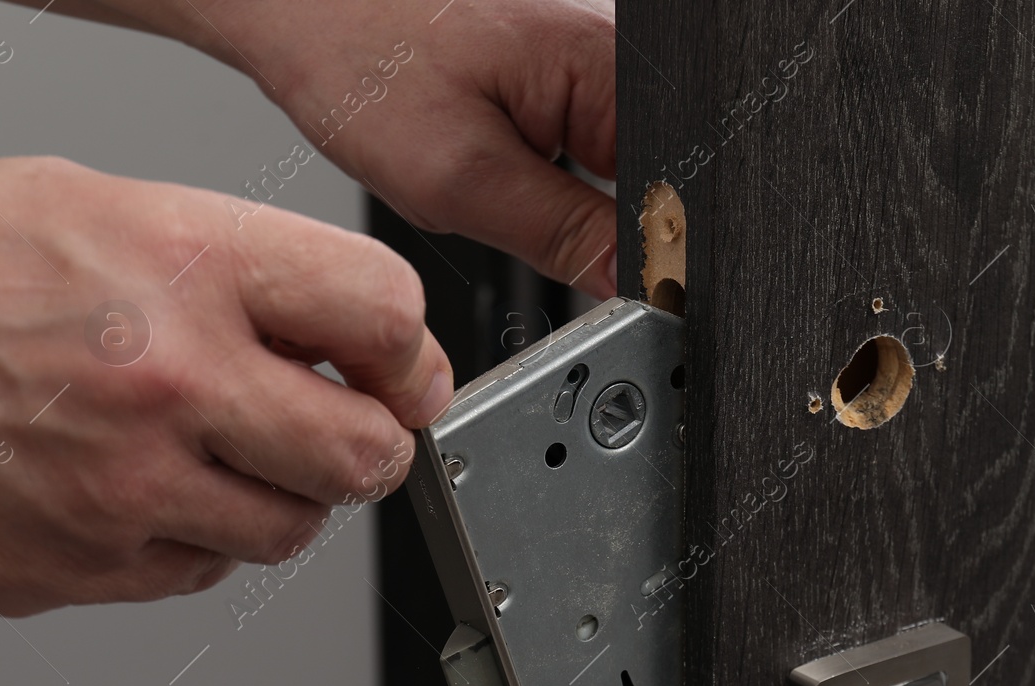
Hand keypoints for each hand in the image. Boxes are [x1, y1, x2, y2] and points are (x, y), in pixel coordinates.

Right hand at [0, 156, 449, 614]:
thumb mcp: (98, 208)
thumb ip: (243, 269)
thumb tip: (354, 332)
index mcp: (179, 263)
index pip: (383, 313)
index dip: (408, 348)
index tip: (399, 365)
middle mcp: (164, 380)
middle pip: (366, 452)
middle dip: (371, 443)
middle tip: (345, 426)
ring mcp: (124, 488)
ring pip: (294, 530)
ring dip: (282, 496)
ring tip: (219, 448)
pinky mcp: (83, 568)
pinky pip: (206, 572)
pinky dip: (199, 537)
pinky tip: (144, 486)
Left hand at [100, 0, 618, 298]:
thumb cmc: (358, 55)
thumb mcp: (461, 179)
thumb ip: (562, 237)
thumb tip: (633, 286)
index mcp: (609, 67)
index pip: (676, 196)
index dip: (643, 257)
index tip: (588, 280)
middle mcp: (612, 50)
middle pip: (651, 183)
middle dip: (593, 225)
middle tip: (511, 209)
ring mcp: (588, 55)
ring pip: (614, 170)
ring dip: (563, 196)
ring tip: (491, 166)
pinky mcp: (562, 66)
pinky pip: (582, 144)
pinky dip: (540, 169)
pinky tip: (489, 148)